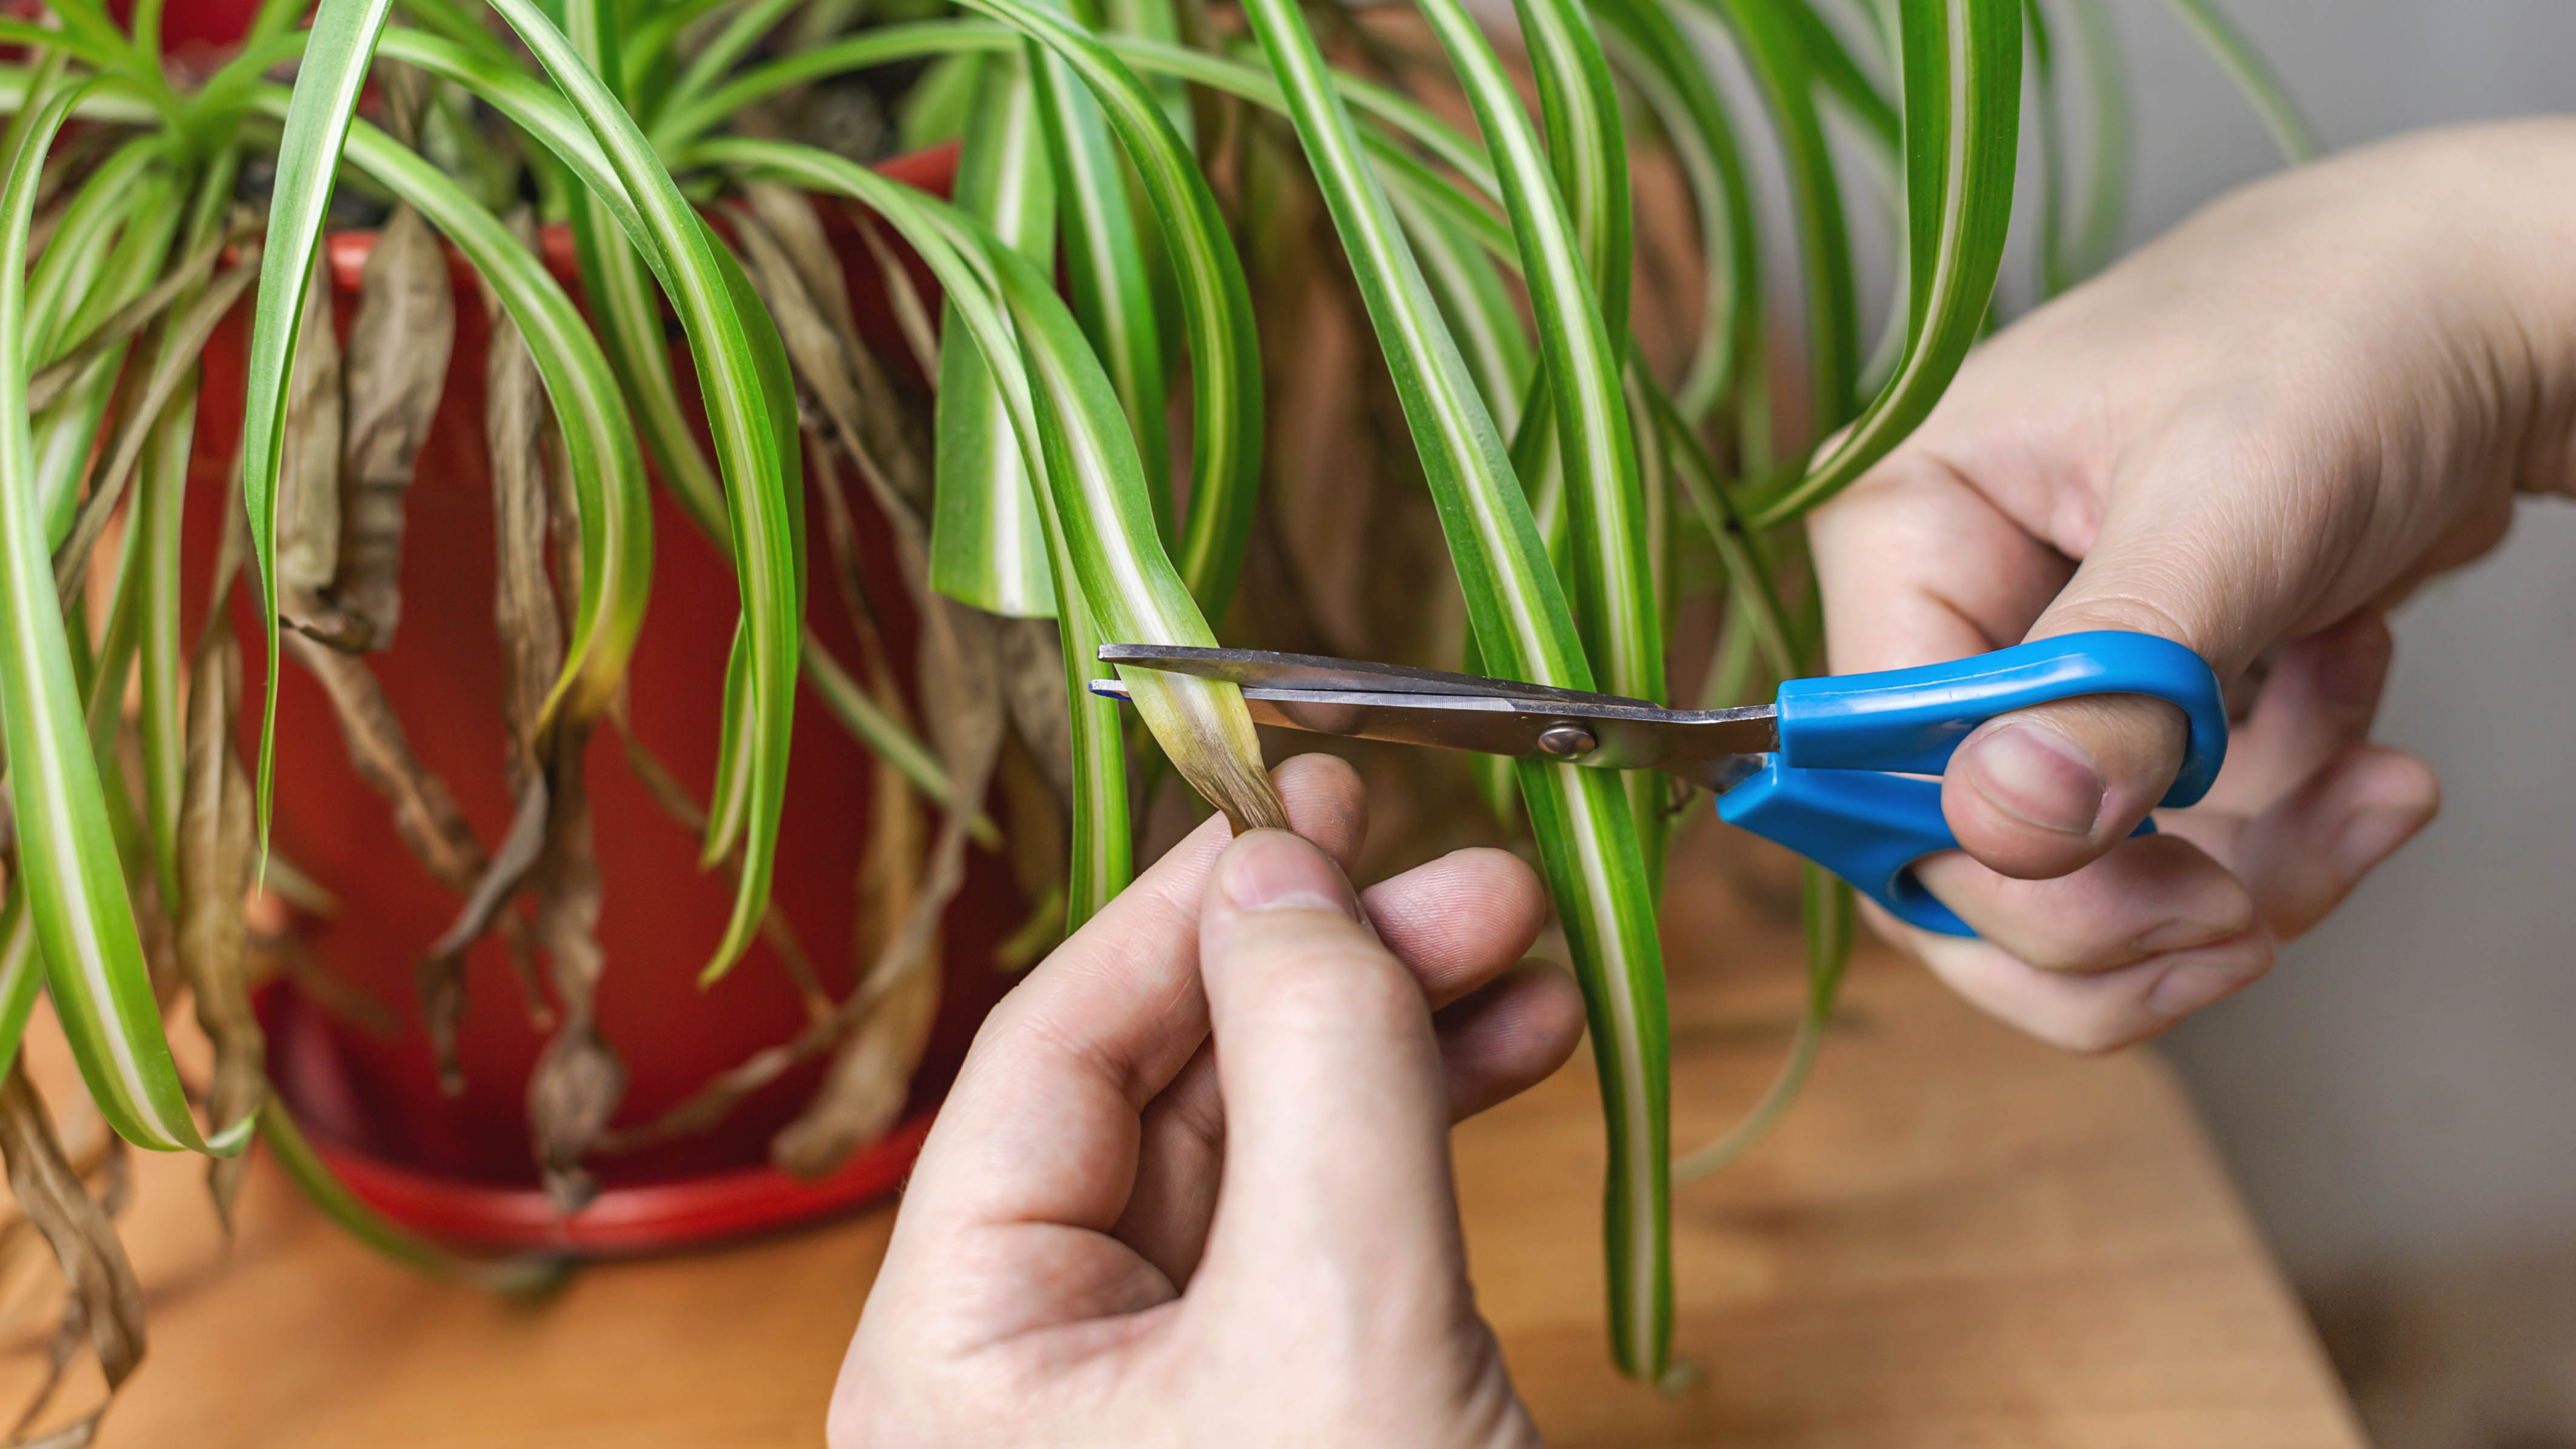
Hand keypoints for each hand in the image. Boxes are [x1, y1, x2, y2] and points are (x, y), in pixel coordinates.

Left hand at [831, 754, 1581, 1447]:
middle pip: (1167, 1090)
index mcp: (959, 1353)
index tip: (1303, 794)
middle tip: (1456, 869)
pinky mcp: (1273, 1414)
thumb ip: (1317, 1068)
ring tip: (1516, 948)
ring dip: (1390, 1038)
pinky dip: (1415, 1138)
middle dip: (1320, 967)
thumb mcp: (1342, 1314)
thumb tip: (1285, 868)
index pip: (1052, 1058)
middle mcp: (1032, 1368)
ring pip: (1261, 1152)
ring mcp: (1159, 1397)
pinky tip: (1506, 1055)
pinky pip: (1324, 1232)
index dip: (1184, 909)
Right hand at [1810, 119, 2575, 1050]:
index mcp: (1901, 530)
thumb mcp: (2234, 505)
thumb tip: (1998, 827)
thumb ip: (2113, 674)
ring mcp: (2031, 663)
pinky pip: (2167, 843)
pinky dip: (2286, 817)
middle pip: (1959, 858)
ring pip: (2076, 876)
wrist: (2489, 305)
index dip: (2022, 874)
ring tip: (2378, 791)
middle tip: (2267, 917)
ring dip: (2246, 864)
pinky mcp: (2126, 704)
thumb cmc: (2347, 340)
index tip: (2192, 900)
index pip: (1885, 773)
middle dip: (2132, 909)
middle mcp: (1936, 607)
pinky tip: (2361, 715)